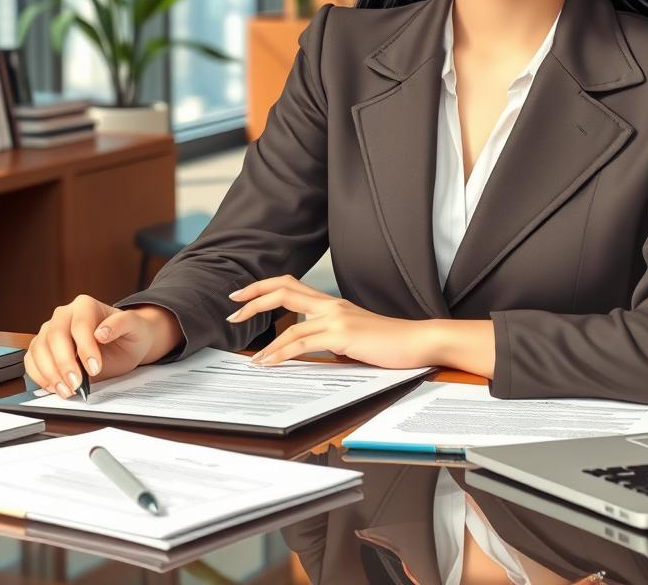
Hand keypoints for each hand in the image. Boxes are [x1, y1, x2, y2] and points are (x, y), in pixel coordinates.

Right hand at [24, 296, 183, 397]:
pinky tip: (56, 387)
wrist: (125, 345)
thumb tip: (101, 332)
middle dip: (65, 363)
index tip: (95, 368)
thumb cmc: (130, 333)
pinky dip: (40, 377)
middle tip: (77, 384)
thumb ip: (121, 324)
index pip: (80, 325)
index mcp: (85, 305)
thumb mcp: (134, 326)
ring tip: (68, 390)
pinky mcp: (41, 348)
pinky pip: (31, 361)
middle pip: (55, 337)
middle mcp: (64, 315)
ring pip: (39, 350)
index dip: (85, 348)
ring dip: (51, 373)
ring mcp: (50, 331)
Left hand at [226, 275, 432, 368]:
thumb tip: (306, 347)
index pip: (290, 285)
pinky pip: (303, 342)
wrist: (416, 341)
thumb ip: (330, 336)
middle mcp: (331, 305)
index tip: (241, 296)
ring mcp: (337, 318)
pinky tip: (270, 362)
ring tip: (251, 356)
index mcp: (332, 303)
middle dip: (253, 298)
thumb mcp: (353, 335)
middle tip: (231, 309)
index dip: (263, 287)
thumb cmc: (388, 342)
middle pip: (283, 289)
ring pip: (289, 320)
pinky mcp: (342, 335)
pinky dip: (281, 353)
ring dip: (265, 338)